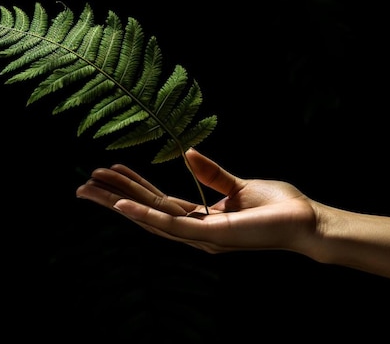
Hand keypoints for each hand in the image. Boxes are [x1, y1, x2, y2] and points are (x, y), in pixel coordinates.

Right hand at [76, 148, 318, 253]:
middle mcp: (195, 232)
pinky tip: (121, 205)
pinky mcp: (210, 236)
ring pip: (150, 219)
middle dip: (113, 198)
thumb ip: (212, 173)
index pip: (158, 203)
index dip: (132, 187)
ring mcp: (200, 237)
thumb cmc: (278, 206)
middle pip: (146, 213)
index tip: (108, 170)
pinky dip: (144, 215)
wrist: (307, 221)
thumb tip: (186, 153)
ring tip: (90, 190)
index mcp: (201, 219)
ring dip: (119, 204)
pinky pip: (171, 224)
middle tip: (82, 185)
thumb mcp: (239, 185)